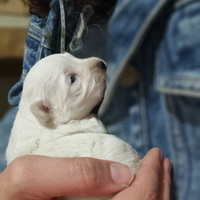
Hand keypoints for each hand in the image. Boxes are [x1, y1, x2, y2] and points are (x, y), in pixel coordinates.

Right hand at [0, 148, 170, 199]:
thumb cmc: (10, 197)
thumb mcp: (31, 176)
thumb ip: (76, 172)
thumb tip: (121, 172)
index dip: (151, 176)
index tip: (156, 155)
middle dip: (159, 185)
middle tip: (163, 163)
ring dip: (155, 194)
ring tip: (159, 174)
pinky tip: (141, 189)